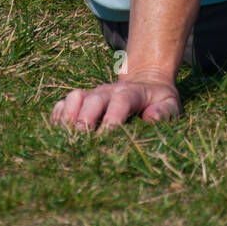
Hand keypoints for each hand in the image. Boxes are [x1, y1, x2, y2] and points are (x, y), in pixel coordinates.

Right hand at [51, 74, 181, 129]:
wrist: (146, 82)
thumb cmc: (159, 100)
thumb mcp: (171, 104)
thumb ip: (164, 111)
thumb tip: (150, 118)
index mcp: (132, 93)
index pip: (121, 102)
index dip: (112, 118)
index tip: (105, 136)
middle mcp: (109, 91)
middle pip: (93, 100)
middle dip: (86, 120)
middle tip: (79, 143)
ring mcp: (93, 94)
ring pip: (75, 98)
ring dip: (68, 117)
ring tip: (64, 139)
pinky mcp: (82, 100)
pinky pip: (64, 103)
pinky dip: (57, 116)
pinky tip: (56, 134)